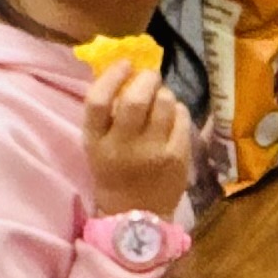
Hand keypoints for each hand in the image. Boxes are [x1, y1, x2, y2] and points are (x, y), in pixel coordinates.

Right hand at [83, 59, 195, 220]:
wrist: (136, 214)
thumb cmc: (114, 172)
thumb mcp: (98, 145)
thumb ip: (106, 114)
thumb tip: (126, 70)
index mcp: (96, 142)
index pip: (97, 101)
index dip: (111, 76)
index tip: (125, 64)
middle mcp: (123, 146)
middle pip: (135, 99)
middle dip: (146, 79)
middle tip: (149, 76)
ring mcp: (153, 152)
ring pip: (164, 104)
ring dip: (164, 93)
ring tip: (160, 98)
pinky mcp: (177, 157)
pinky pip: (182, 118)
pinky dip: (178, 110)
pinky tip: (172, 117)